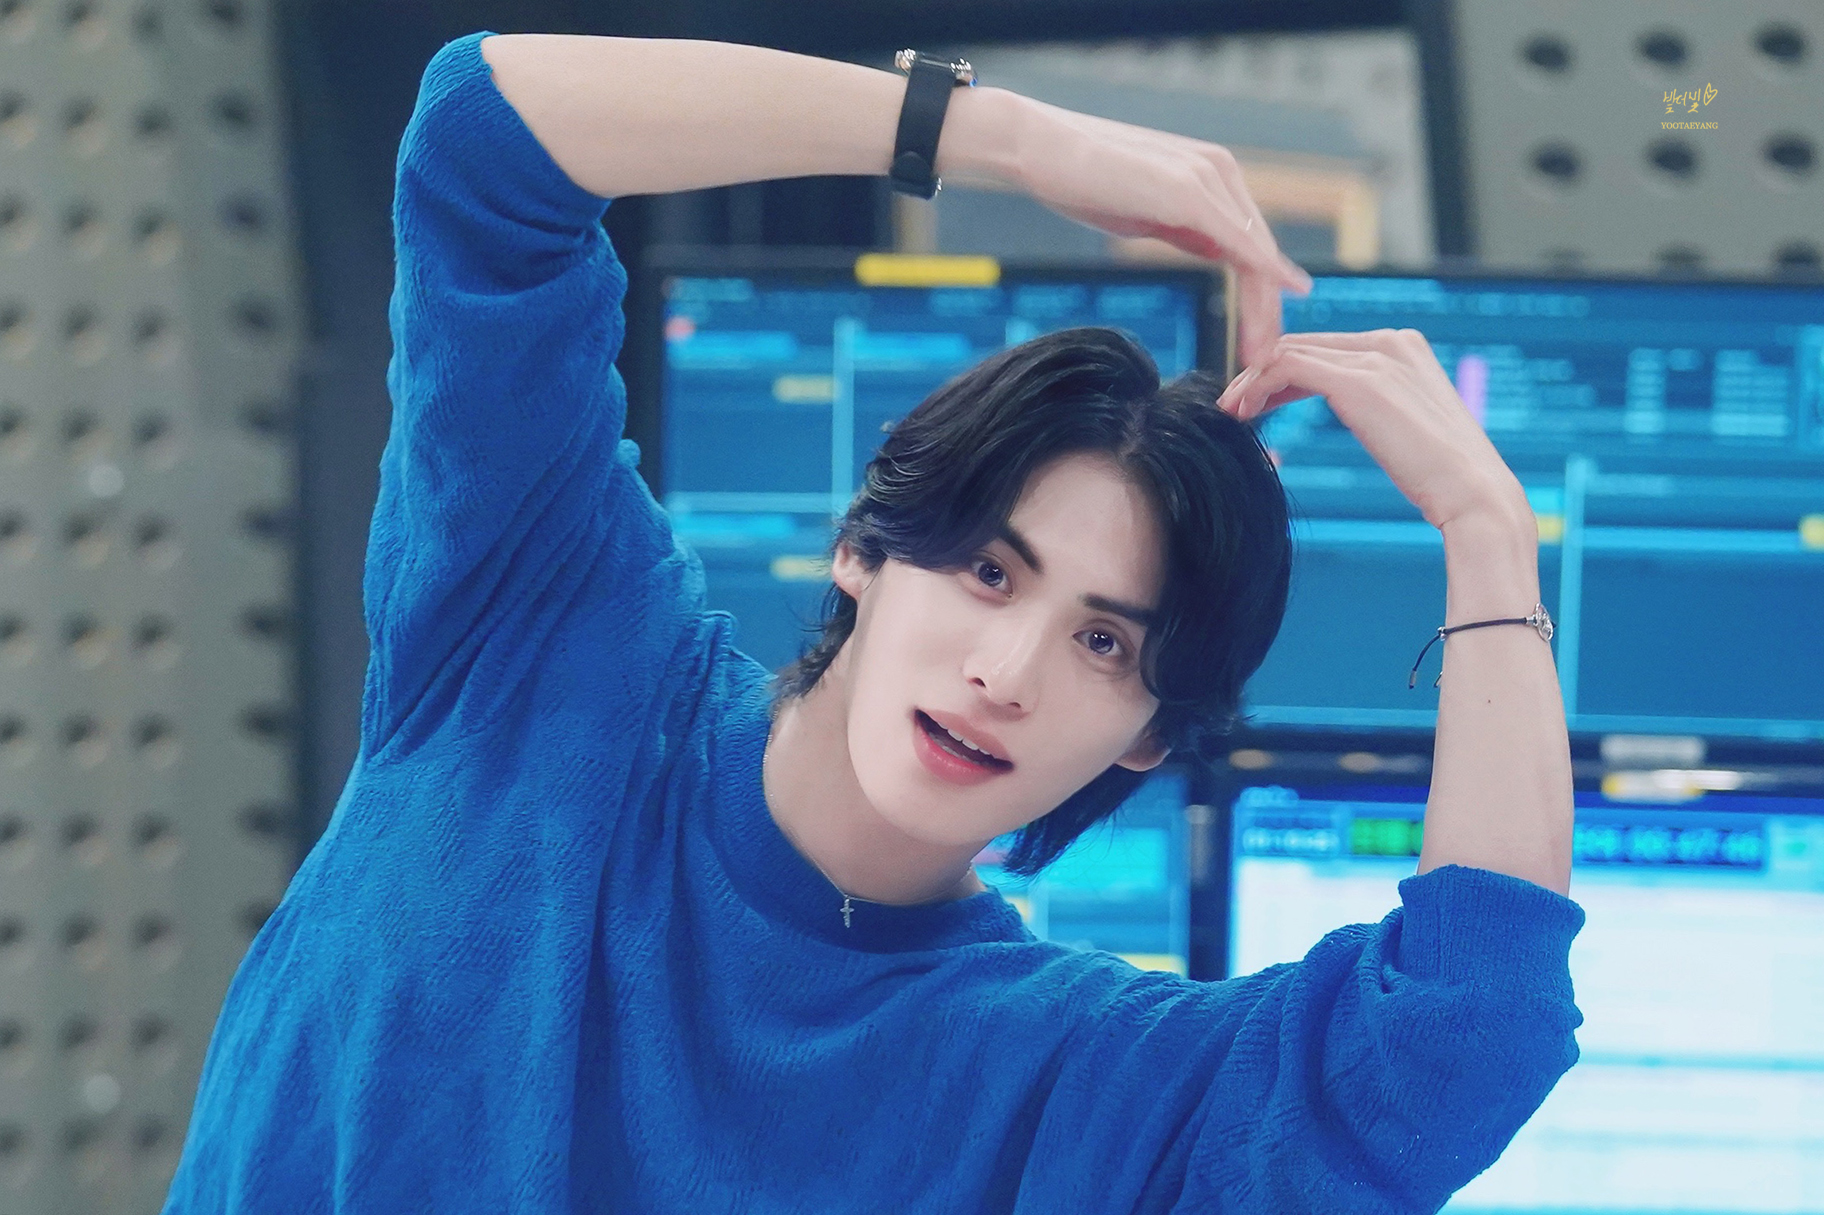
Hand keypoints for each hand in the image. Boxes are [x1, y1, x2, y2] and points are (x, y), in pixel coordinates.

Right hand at [1006, 97, 1311, 366]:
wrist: (1038, 146)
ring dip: (1263, 308)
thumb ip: (1183, 227)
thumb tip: (1211, 247)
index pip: (1249, 245)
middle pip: (1261, 252)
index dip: (1258, 296)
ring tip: (1260, 357)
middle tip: (1264, 362)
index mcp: (1209, 176)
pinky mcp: (1189, 190)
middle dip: (1266, 311)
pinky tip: (1277, 300)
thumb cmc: (1081, 178)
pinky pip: (1238, 241)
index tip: (1254, 344)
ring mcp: (1207, 177)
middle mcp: (1219, 171)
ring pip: (1256, 253)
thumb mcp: (1145, 212)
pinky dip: (1262, 274)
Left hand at [1216, 329, 1530, 533]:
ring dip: (1252, 380)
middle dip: (1260, 373)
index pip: (1325, 347)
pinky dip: (1259, 385)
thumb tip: (1346, 408)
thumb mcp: (1402, 428)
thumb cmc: (1440, 477)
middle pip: (1303, 343)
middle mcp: (1391, 341)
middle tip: (1233, 406)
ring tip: (1234, 413)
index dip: (1281, 371)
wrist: (1473, 494)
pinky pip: (1287, 367)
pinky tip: (1246, 413)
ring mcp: (1377, 356)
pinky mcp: (1360, 380)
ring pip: (1288, 352)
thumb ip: (1374, 405)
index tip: (1254, 402)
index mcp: (1404, 347)